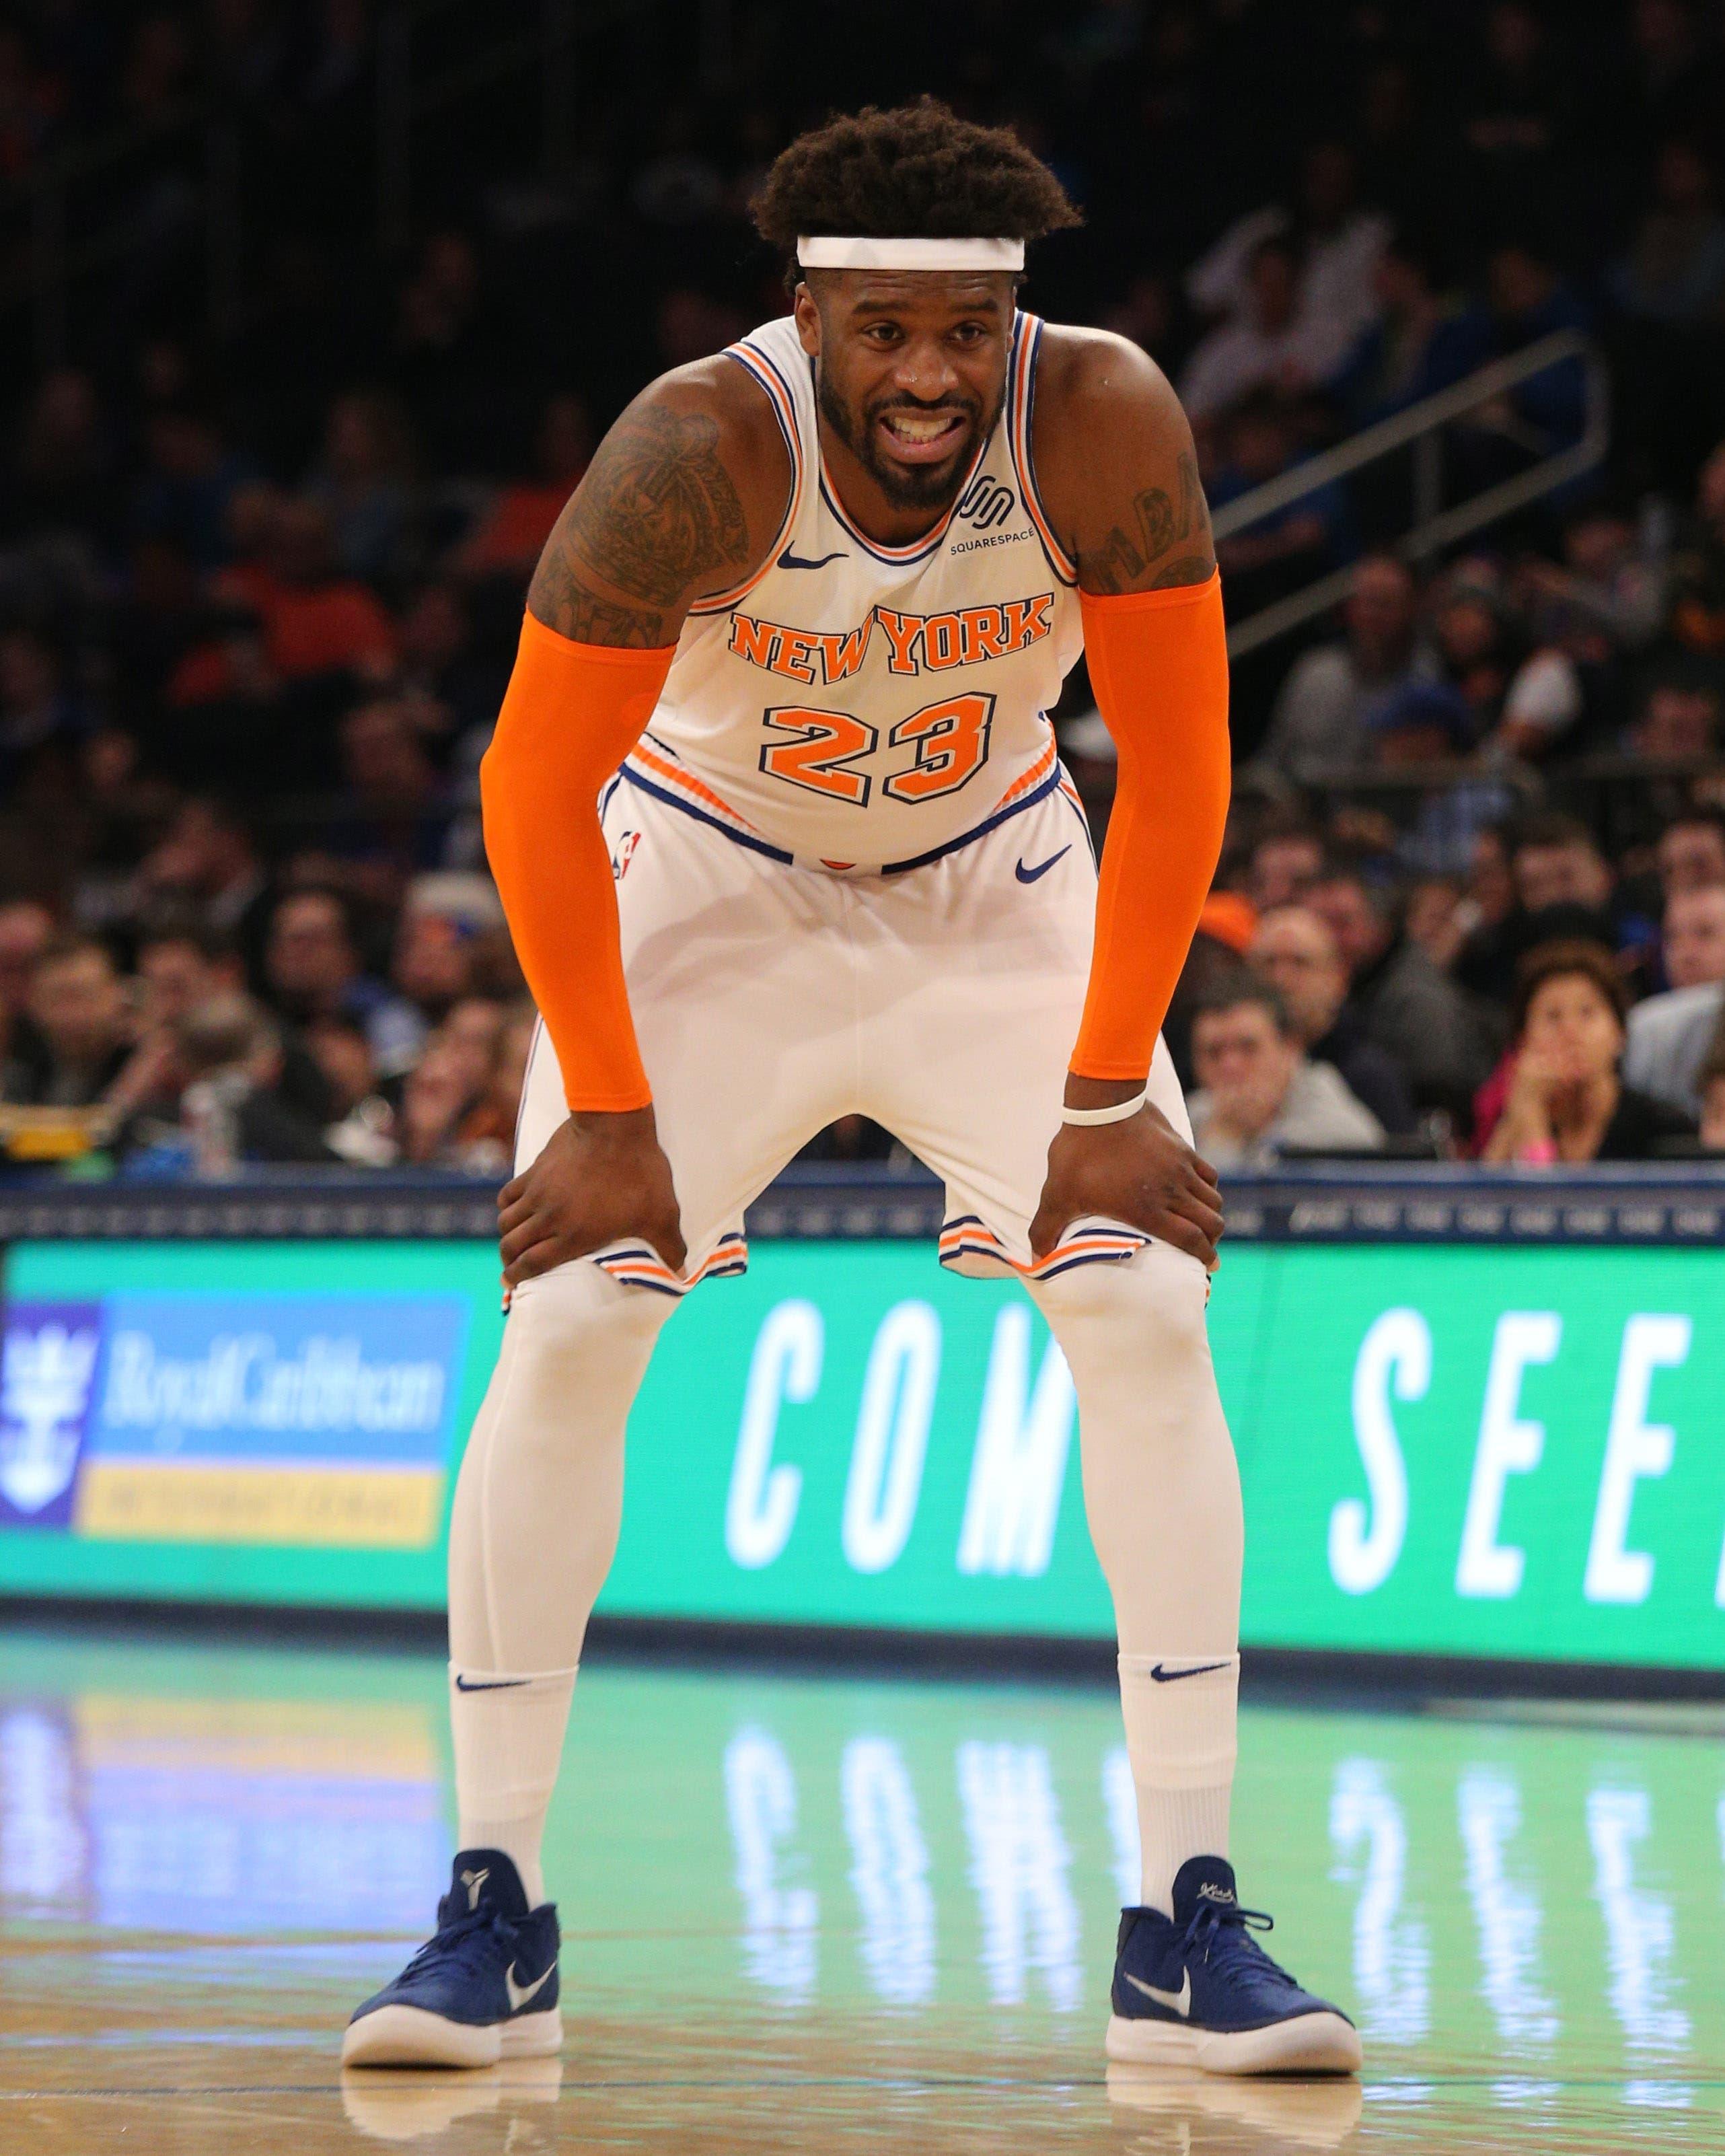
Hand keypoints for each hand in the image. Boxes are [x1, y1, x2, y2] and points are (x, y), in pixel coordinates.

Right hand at [498, 1107, 685, 1286]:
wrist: (615, 1125)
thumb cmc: (639, 1172)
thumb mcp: (661, 1213)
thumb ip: (669, 1246)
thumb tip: (682, 1274)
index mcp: (574, 1235)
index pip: (533, 1264)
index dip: (518, 1277)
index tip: (511, 1283)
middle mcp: (549, 1217)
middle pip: (512, 1245)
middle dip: (509, 1261)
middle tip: (512, 1267)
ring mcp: (538, 1192)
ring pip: (506, 1221)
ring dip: (507, 1235)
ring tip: (513, 1241)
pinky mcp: (535, 1170)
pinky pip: (509, 1194)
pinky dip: (507, 1206)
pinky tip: (514, 1208)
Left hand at [1030, 1079, 1223, 1270]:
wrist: (1101, 1103)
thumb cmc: (1080, 1152)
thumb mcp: (1058, 1194)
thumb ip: (1046, 1228)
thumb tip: (1035, 1259)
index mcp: (1147, 1210)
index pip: (1191, 1240)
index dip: (1203, 1258)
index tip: (1207, 1267)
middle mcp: (1172, 1192)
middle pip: (1211, 1224)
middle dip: (1211, 1242)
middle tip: (1203, 1250)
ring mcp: (1181, 1169)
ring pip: (1213, 1200)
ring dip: (1211, 1216)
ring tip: (1201, 1224)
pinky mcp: (1183, 1149)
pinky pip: (1209, 1174)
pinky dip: (1208, 1189)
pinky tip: (1197, 1192)